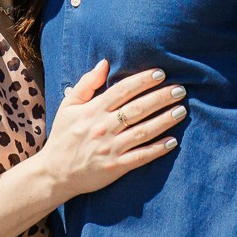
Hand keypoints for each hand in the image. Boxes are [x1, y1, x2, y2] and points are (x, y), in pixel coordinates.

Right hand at [37, 61, 184, 203]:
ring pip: (142, 131)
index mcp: (93, 110)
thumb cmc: (63, 136)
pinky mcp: (115, 167)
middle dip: (160, 98)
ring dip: (164, 121)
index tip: (161, 73)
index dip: (142, 81)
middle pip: (137, 109)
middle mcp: (103, 127)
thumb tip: (104, 63)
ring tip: (181, 111)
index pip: (122, 90)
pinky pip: (140, 157)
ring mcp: (110, 148)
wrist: (54, 173)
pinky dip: (157, 149)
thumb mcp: (68, 106)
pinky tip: (173, 142)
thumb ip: (86, 83)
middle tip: (180, 90)